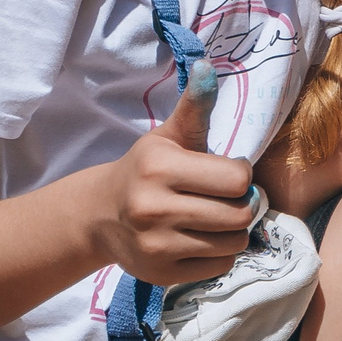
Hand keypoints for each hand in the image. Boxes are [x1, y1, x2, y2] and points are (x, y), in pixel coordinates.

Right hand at [96, 63, 258, 286]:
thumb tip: (206, 66)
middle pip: (240, 214)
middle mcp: (154, 208)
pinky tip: (199, 239)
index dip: (240, 176)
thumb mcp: (169, 136)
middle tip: (223, 199)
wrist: (100, 215)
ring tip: (213, 219)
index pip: (238, 179)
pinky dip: (218, 255)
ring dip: (232, 232)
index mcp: (159, 167)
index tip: (225, 173)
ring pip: (234, 243)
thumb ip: (194, 106)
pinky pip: (219, 267)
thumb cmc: (147, 170)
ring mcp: (156, 245)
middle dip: (241, 206)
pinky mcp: (161, 274)